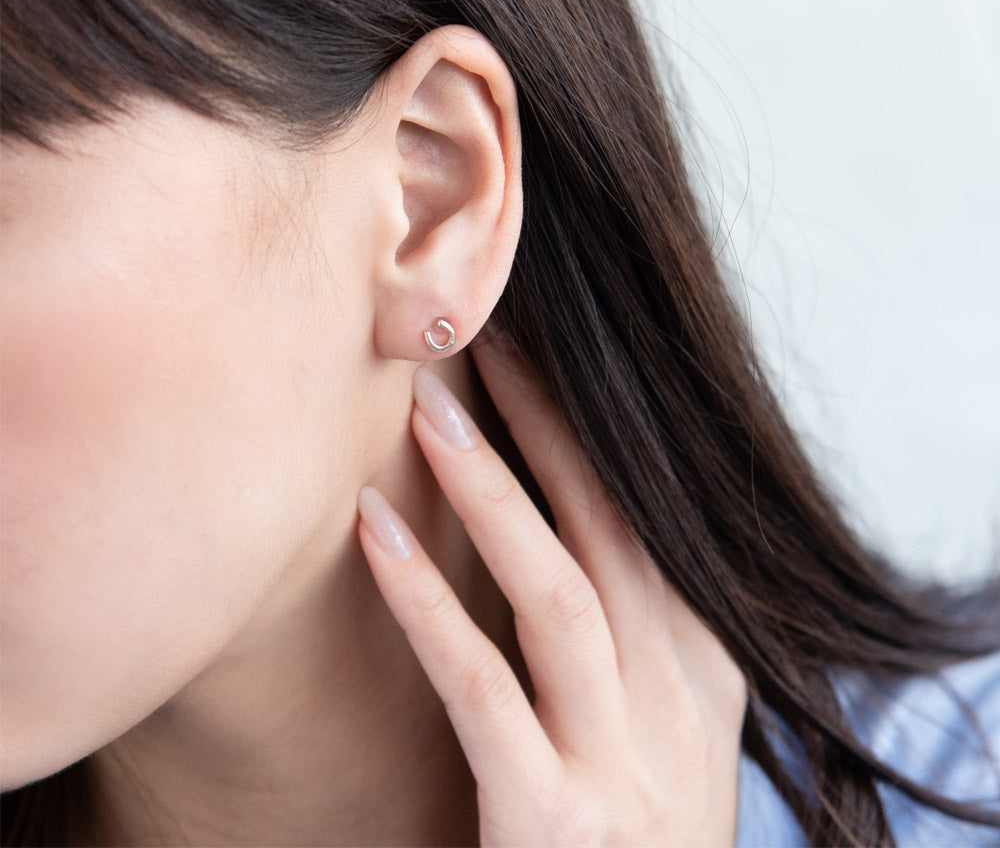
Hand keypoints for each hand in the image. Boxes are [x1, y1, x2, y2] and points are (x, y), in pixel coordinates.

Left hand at [358, 340, 746, 845]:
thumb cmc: (640, 829)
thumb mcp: (669, 724)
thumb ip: (638, 630)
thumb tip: (577, 523)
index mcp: (705, 661)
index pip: (646, 511)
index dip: (591, 426)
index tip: (537, 352)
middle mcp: (676, 694)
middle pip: (609, 520)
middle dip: (548, 421)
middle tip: (482, 333)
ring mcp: (620, 755)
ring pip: (556, 585)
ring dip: (488, 486)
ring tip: (424, 409)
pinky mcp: (553, 818)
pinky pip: (482, 688)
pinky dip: (428, 604)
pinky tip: (374, 534)